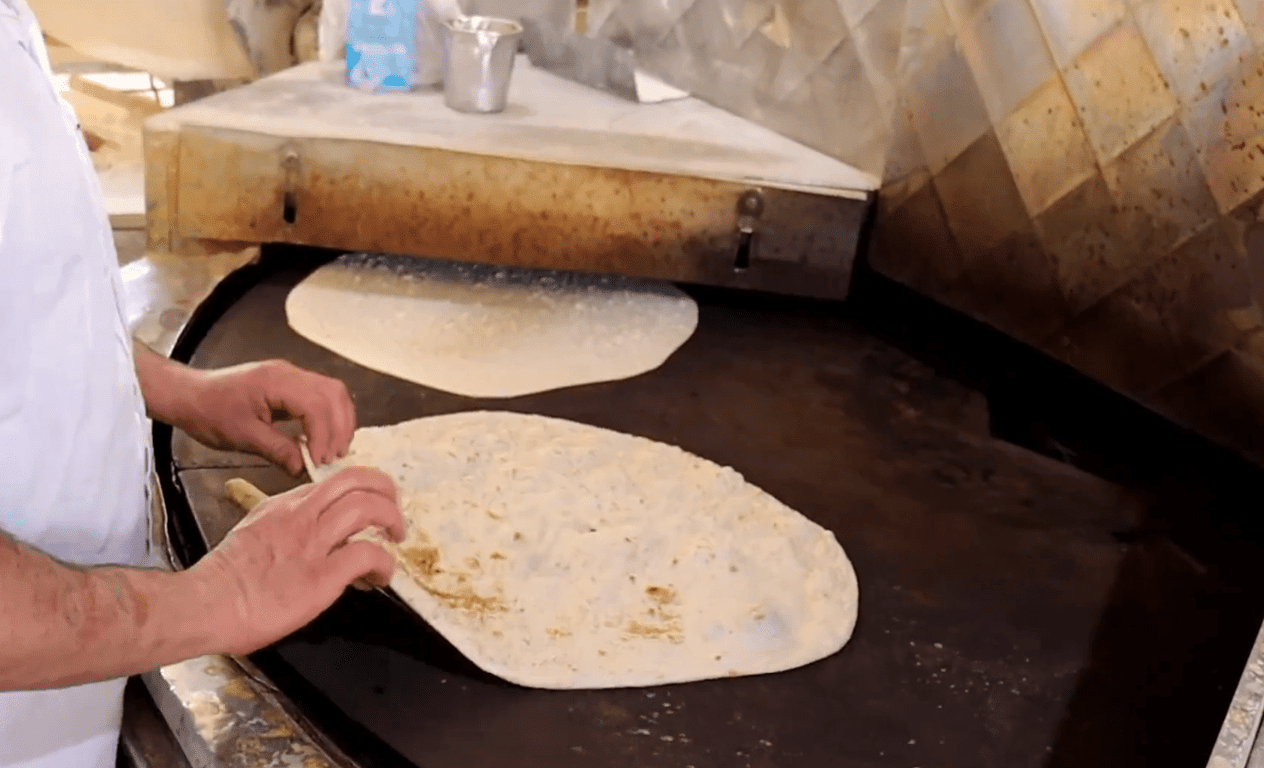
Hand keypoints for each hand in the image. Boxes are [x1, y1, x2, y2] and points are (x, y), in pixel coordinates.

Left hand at [182, 359, 355, 474]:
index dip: (323, 435)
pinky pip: (321, 396)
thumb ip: (276, 450)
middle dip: (340, 427)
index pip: (317, 404)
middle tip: (334, 456)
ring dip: (338, 421)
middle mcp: (288, 373)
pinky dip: (328, 418)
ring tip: (333, 449)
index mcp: (276, 381)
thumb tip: (302, 467)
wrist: (189, 395)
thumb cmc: (208, 410)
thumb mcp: (241, 436)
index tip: (319, 460)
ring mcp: (291, 376)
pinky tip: (321, 438)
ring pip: (332, 393)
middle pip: (334, 393)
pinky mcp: (289, 385)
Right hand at [189, 467, 405, 655]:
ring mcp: (310, 543)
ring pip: (366, 507)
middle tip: (394, 514)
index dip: (360, 491)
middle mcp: (300, 516)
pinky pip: (367, 554)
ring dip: (392, 520)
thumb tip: (308, 540)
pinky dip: (385, 563)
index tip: (370, 510)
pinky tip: (382, 576)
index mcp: (284, 505)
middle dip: (385, 491)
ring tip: (396, 540)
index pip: (333, 482)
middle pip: (356, 480)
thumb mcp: (252, 533)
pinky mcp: (320, 576)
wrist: (203, 605)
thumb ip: (283, 528)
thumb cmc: (222, 581)